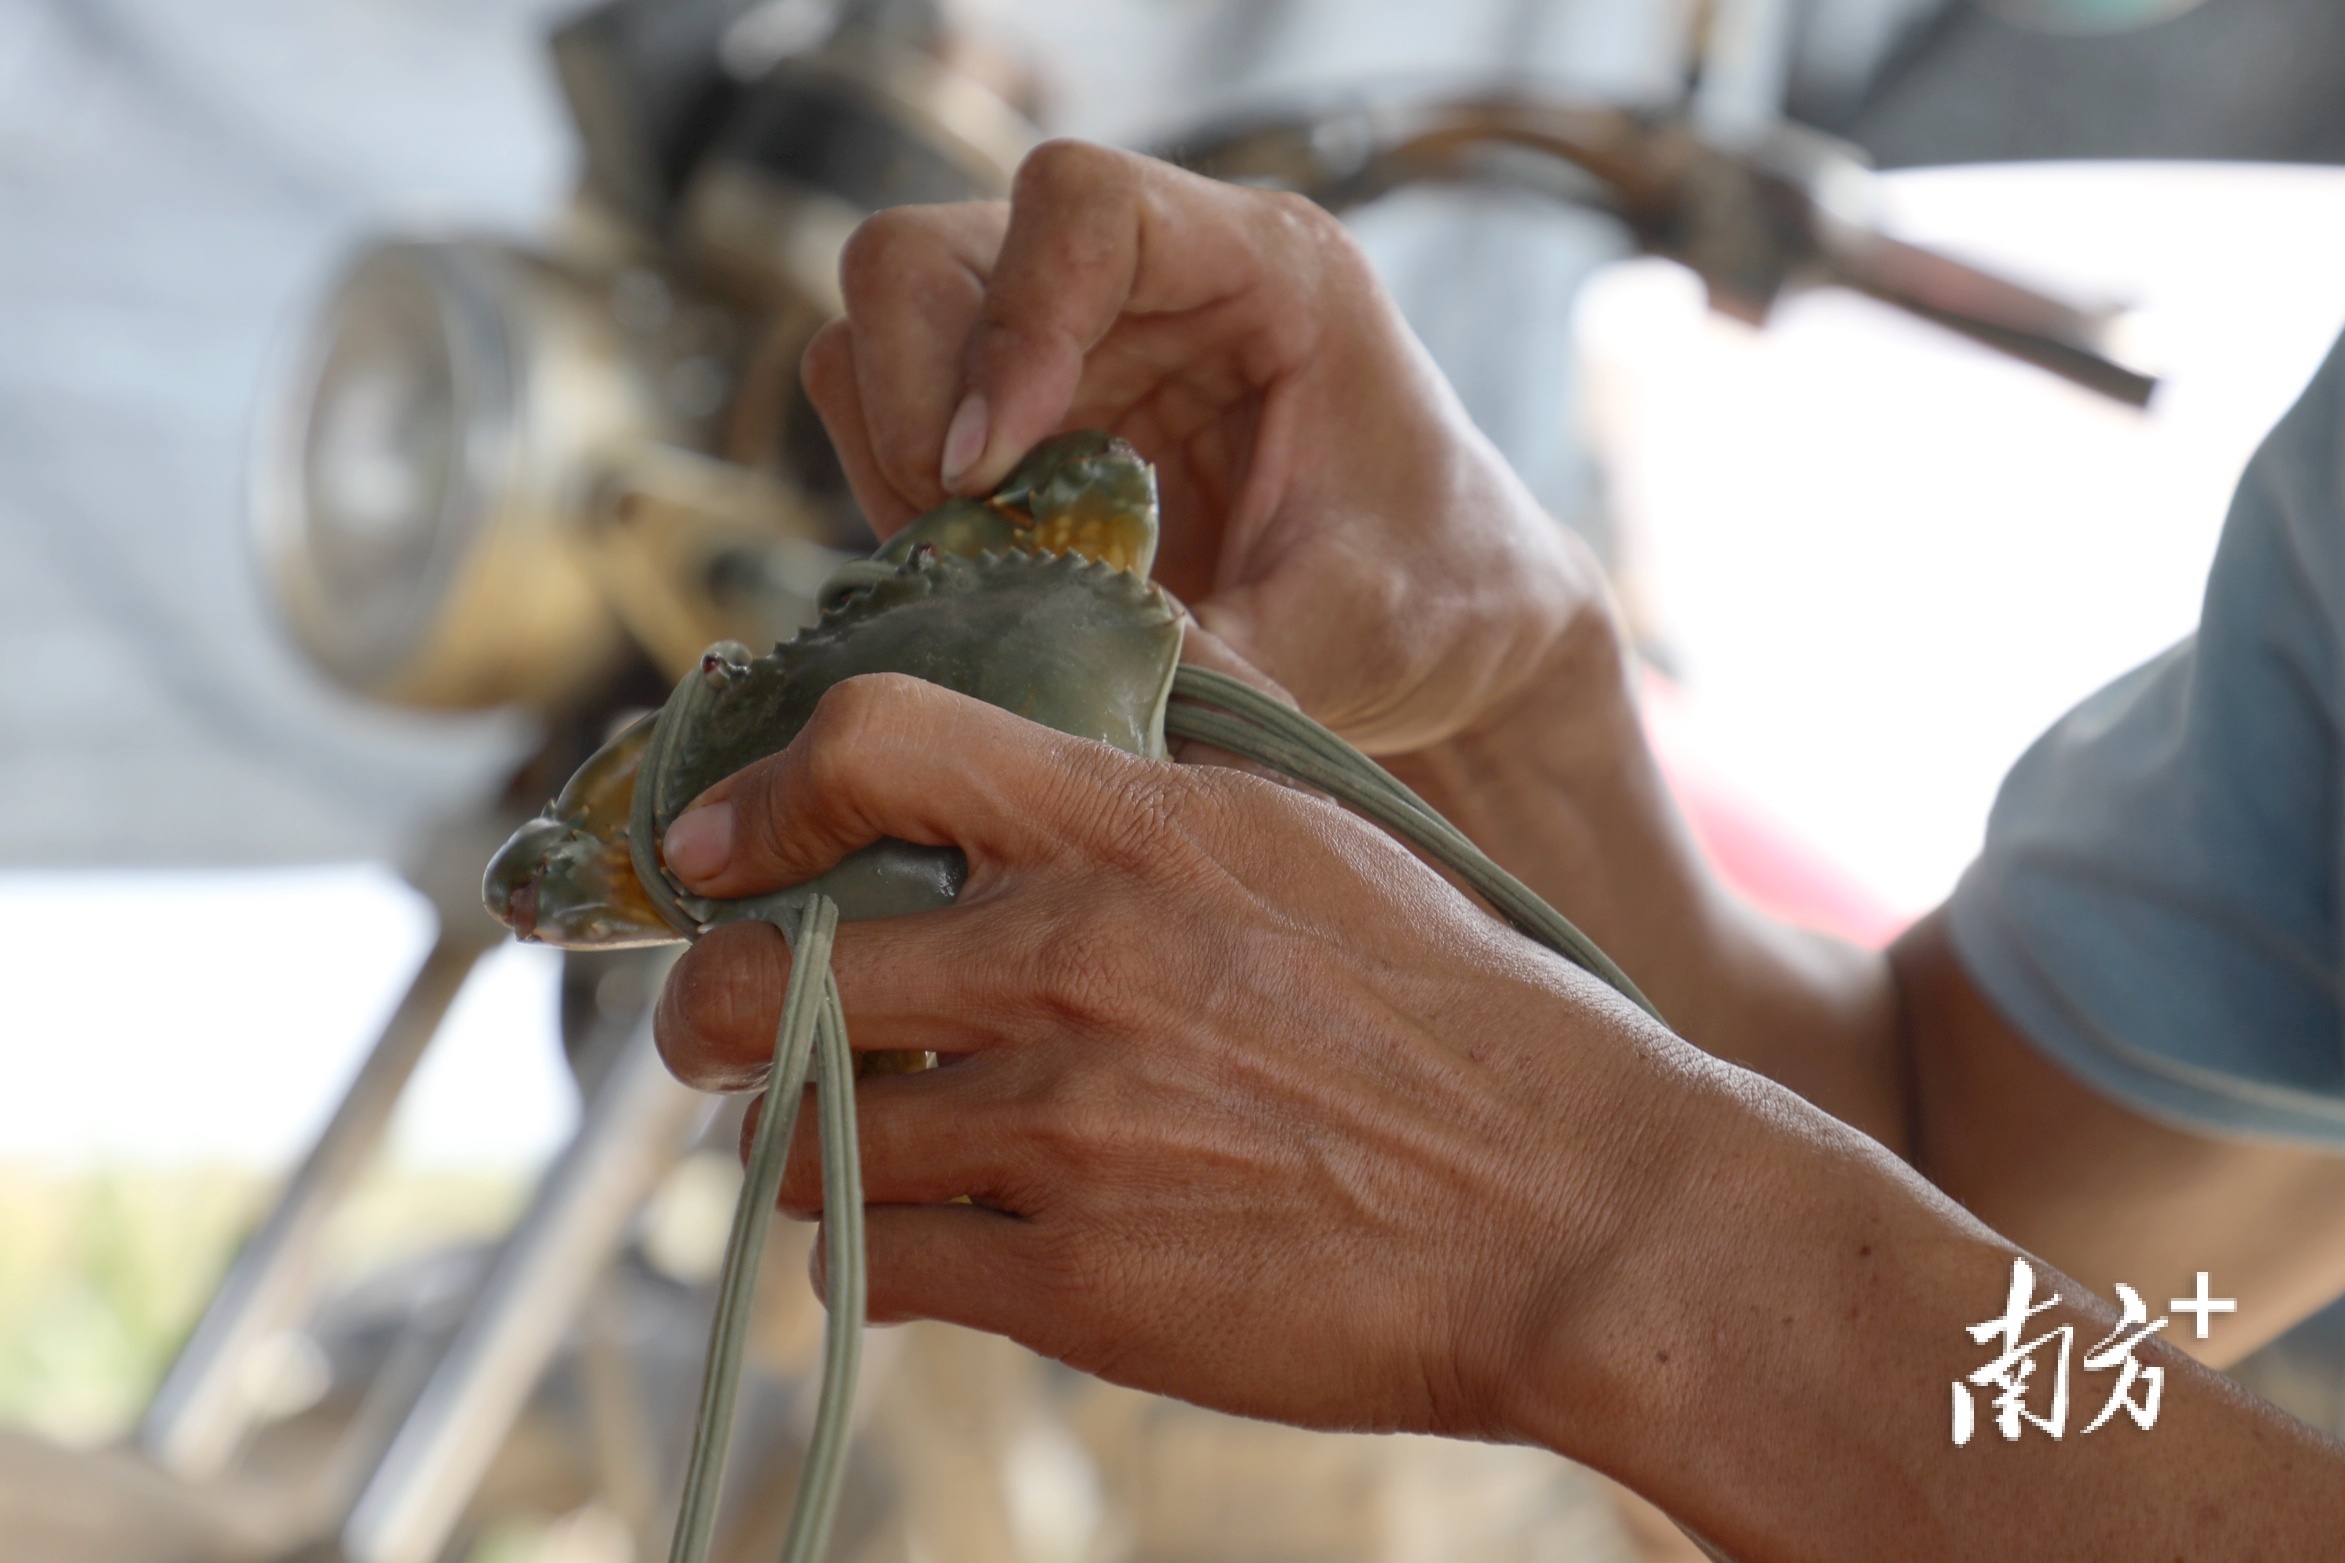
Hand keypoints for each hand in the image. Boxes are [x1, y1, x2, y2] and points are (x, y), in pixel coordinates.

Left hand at [652, 673, 1705, 1436]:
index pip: (876, 745)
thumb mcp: (1314, 842)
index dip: (763, 793)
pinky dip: (878, 1260)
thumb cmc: (1461, 1016)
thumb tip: (1052, 750)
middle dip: (719, 1011)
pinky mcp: (1073, 1281)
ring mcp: (1064, 1127)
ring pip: (812, 1141)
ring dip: (812, 1148)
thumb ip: (1160, 797)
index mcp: (1134, 832)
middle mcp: (1071, 960)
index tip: (719, 844)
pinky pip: (880, 1267)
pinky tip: (924, 1252)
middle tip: (724, 1034)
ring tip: (853, 1152)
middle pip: (777, 976)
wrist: (1574, 1207)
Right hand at [801, 140, 1614, 753]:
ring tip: (978, 577)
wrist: (1455, 629)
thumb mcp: (1353, 635)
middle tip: (962, 538)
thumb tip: (1057, 692)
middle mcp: (1151, 278)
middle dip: (911, 399)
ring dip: (892, 461)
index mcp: (1267, 267)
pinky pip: (893, 423)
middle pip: (931, 254)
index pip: (1085, 204)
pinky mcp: (1028, 419)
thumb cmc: (1441, 598)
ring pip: (886, 332)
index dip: (1014, 321)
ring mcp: (1074, 341)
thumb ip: (1218, 659)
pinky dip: (903, 505)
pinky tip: (983, 585)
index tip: (993, 470)